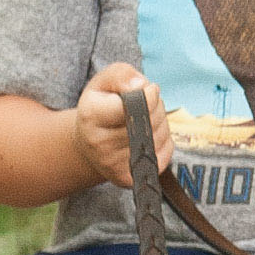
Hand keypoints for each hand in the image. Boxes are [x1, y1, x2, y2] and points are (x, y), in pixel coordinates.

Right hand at [73, 64, 170, 189]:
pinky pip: (164, 154)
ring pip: (158, 137)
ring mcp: (112, 164)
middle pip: (149, 120)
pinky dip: (163, 141)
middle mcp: (99, 143)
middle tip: (146, 103)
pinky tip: (147, 136)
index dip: (149, 95)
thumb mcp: (104, 82)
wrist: (89, 142)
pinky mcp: (127, 179)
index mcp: (91, 115)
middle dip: (156, 106)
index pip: (132, 105)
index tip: (148, 89)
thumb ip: (122, 74)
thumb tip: (142, 86)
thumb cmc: (101, 106)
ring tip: (145, 119)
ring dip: (160, 123)